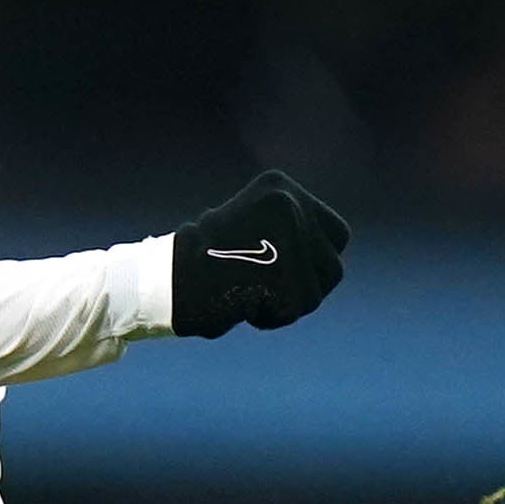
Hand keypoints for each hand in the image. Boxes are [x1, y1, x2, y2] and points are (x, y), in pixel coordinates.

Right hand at [170, 169, 349, 335]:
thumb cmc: (203, 255)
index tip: (286, 271)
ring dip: (291, 300)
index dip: (315, 259)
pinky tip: (245, 304)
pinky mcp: (286, 279)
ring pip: (319, 289)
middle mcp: (290, 206)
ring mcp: (291, 243)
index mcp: (280, 187)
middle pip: (332, 263)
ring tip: (253, 293)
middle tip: (274, 288)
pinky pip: (296, 309)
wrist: (168, 277)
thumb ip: (286, 230)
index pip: (336, 233)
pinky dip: (272, 316)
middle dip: (309, 282)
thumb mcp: (249, 222)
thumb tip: (324, 255)